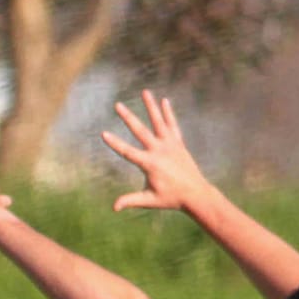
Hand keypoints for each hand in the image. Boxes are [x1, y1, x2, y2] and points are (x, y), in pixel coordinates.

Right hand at [103, 91, 210, 214]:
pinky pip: (172, 125)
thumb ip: (131, 200)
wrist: (195, 193)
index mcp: (150, 164)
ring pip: (158, 122)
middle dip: (128, 117)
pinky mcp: (178, 143)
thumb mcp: (149, 200)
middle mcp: (159, 150)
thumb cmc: (170, 198)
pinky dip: (168, 113)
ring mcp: (170, 145)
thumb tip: (114, 207)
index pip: (128, 152)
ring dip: (151, 106)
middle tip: (117, 105)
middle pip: (140, 131)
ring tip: (145, 92)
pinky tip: (164, 101)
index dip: (114, 143)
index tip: (103, 133)